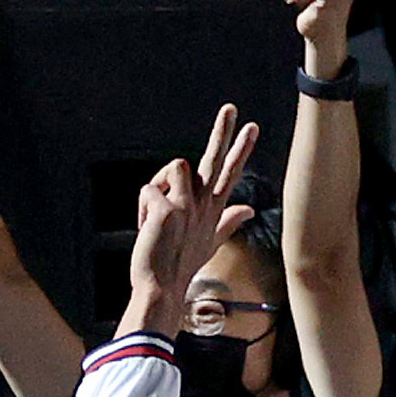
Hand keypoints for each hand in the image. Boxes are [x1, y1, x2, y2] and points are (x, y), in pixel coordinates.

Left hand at [126, 106, 259, 333]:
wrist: (163, 289)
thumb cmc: (181, 267)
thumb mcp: (211, 243)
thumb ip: (230, 223)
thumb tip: (250, 209)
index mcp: (213, 210)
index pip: (231, 173)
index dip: (241, 149)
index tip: (253, 127)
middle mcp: (204, 204)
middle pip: (215, 160)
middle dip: (223, 132)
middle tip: (230, 108)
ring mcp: (188, 205)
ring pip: (176, 167)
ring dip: (161, 184)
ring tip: (156, 213)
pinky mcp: (168, 209)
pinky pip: (148, 189)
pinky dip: (142, 207)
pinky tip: (146, 227)